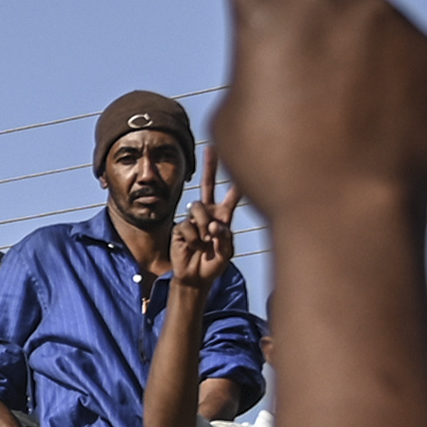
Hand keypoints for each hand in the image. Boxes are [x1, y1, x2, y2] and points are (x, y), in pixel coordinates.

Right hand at [169, 149, 235, 294]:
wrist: (196, 278)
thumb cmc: (214, 264)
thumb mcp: (227, 252)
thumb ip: (225, 236)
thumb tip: (213, 224)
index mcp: (224, 216)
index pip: (232, 195)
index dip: (238, 180)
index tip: (246, 159)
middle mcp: (208, 213)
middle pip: (208, 185)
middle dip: (209, 166)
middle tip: (210, 148)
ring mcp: (193, 220)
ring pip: (197, 208)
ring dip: (203, 226)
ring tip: (205, 242)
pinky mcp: (181, 228)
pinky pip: (188, 227)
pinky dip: (194, 240)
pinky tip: (194, 248)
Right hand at [195, 0, 426, 223]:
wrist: (353, 211)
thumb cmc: (279, 173)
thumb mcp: (242, 112)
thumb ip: (273, 60)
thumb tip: (327, 49)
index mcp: (264, 9)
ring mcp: (384, 17)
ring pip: (358, 33)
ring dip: (348, 74)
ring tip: (341, 129)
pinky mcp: (426, 47)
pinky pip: (396, 61)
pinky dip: (382, 93)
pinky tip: (375, 131)